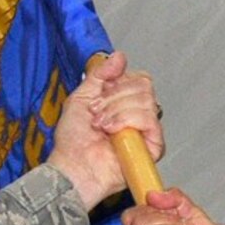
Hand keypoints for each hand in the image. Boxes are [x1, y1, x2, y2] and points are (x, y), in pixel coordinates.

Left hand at [46, 52, 162, 211]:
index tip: (98, 97)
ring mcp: (145, 131)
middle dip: (114, 97)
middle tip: (97, 113)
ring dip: (117, 111)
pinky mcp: (152, 148)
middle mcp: (137, 115)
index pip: (138, 78)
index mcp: (124, 102)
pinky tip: (113, 133)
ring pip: (146, 101)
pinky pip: (151, 121)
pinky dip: (127, 121)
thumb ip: (100, 74)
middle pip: (144, 86)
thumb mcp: (81, 97)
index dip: (117, 83)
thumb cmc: (73, 143)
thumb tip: (120, 57)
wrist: (73, 167)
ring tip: (102, 126)